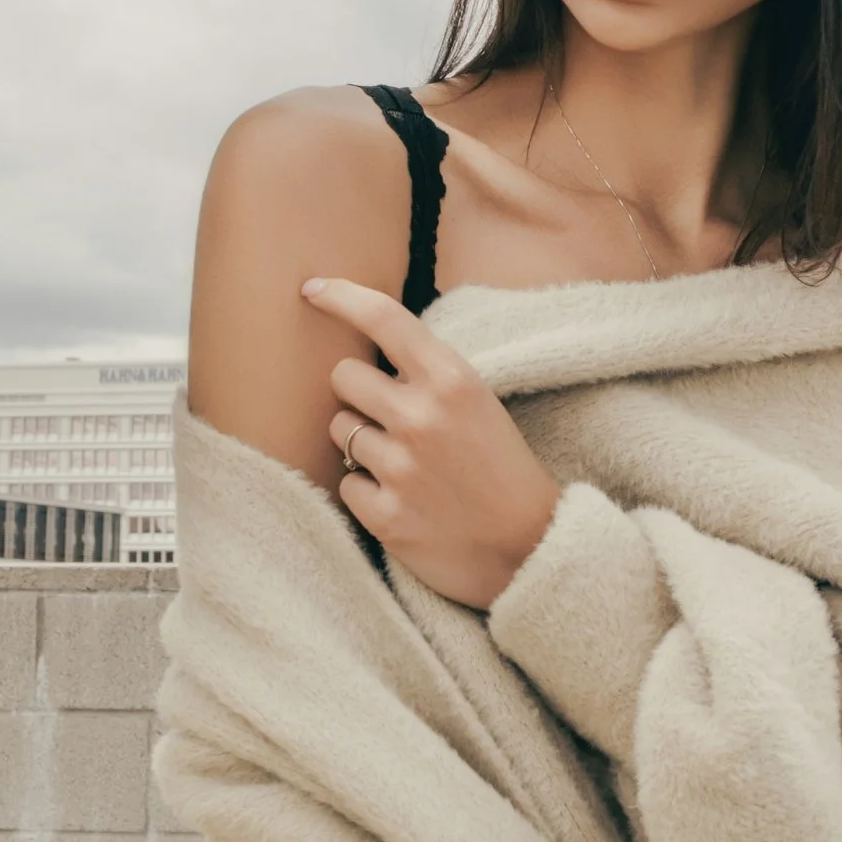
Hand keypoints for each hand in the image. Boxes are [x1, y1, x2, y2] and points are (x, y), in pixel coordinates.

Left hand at [301, 276, 562, 610]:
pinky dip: (366, 491)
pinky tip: (403, 501)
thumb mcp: (480, 405)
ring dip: (360, 443)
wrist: (530, 551)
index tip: (311, 289)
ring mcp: (402, 469)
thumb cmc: (503, 471)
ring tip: (403, 464)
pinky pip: (345, 482)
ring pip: (339, 429)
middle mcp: (422, 418)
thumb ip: (429, 377)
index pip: (385, 318)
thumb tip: (367, 354)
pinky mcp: (386, 516)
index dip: (341, 295)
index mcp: (453, 381)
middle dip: (357, 392)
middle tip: (389, 417)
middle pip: (344, 376)